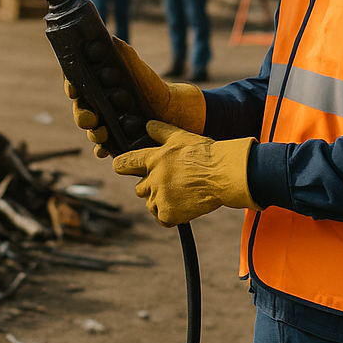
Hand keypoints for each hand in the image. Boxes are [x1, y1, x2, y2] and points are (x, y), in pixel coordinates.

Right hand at [63, 38, 205, 156]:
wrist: (173, 110)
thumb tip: (110, 37)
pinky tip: (104, 150)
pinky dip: (101, 150)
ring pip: (91, 130)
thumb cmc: (151, 85)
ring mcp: (106, 124)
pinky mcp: (116, 141)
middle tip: (90, 116)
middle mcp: (99, 105)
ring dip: (92, 132)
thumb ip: (123, 53)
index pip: (78, 86)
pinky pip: (104, 148)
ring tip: (101, 132)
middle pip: (81, 110)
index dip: (71, 86)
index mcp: (99, 87)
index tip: (73, 88)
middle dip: (81, 114)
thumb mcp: (137, 67)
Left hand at [113, 120, 258, 226]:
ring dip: (160, 201)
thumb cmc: (205, 153)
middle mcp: (153, 178)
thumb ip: (161, 131)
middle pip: (139, 188)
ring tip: (179, 194)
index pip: (126, 163)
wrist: (223, 175)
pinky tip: (182, 206)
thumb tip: (148, 124)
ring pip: (150, 204)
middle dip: (150, 186)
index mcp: (154, 158)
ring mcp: (160, 196)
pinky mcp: (169, 214)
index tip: (119, 166)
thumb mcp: (181, 136)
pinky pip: (161, 218)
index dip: (121, 165)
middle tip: (170, 183)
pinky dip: (170, 216)